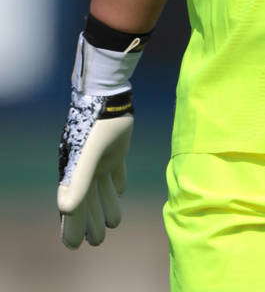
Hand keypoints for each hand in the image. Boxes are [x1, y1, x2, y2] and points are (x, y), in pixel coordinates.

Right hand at [57, 88, 133, 247]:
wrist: (106, 96)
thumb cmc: (94, 126)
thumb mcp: (87, 156)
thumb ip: (78, 181)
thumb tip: (66, 210)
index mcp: (75, 173)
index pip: (72, 207)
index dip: (72, 226)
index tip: (75, 245)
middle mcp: (86, 168)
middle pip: (87, 202)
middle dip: (91, 222)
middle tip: (97, 241)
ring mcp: (101, 159)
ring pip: (102, 189)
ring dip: (107, 206)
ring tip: (114, 224)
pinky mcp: (116, 149)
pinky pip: (116, 171)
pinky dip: (118, 182)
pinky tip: (122, 190)